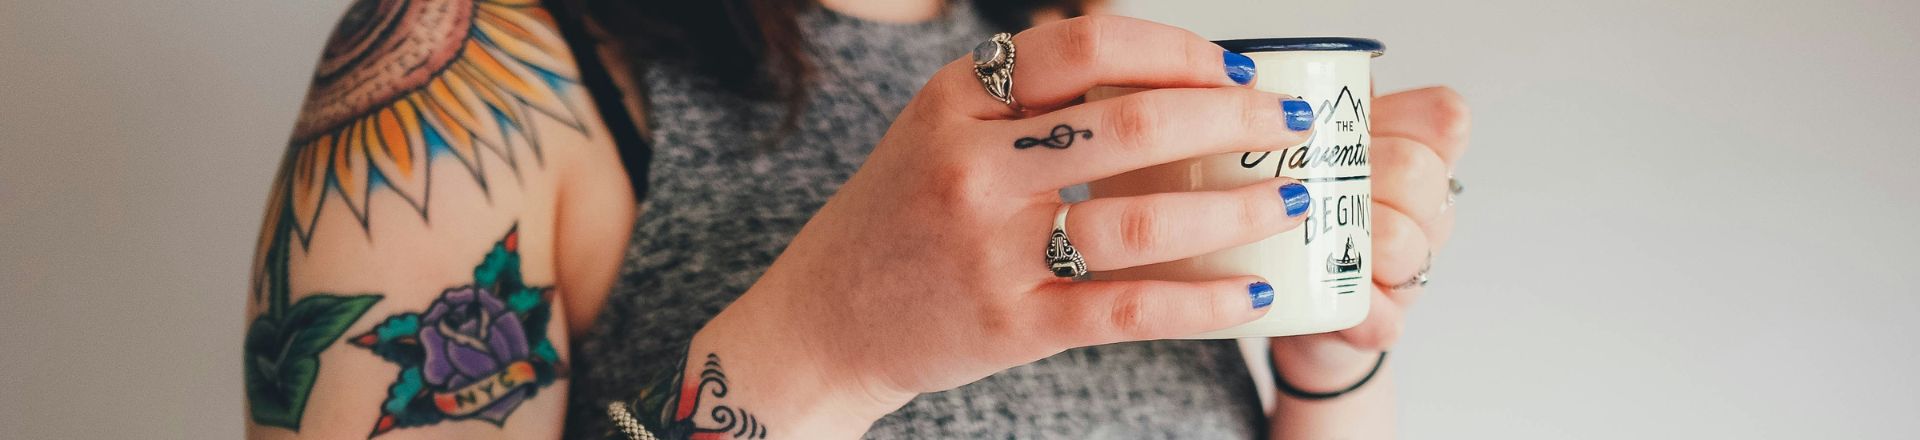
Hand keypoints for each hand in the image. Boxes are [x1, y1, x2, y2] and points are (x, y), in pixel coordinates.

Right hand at [680, 16, 1320, 434]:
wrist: (823, 321)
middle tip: (1287, 127)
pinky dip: (1203, 302)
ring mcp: (991, 249)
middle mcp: (971, 167)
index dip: (1177, 50)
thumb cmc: (897, 221)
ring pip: (1144, 217)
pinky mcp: (1012, 324)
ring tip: (1293, 199)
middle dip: (1231, 119)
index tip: (1235, 69)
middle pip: (1131, 123)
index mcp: (955, 101)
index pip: (1085, 46)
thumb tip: (1160, 78)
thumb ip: (1025, 102)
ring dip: (1237, 207)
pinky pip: (1129, 307)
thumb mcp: (937, 131)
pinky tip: (1251, 293)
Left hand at [1270, 86, 1470, 386]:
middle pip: (1418, 172)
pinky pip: (1386, 313)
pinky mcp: (1386, 322)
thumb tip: (1293, 75)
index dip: (1403, 120)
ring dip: (1356, 238)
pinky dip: (1357, 305)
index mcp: (1415, 157)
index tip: (1354, 131)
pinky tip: (1334, 295)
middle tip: (1312, 186)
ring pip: (1406, 242)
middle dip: (1362, 176)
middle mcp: (1426, 212)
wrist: (1289, 300)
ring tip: (1313, 237)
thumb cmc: (1304, 210)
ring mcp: (1411, 269)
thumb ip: (1316, 109)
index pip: (1444, 118)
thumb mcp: (1311, 150)